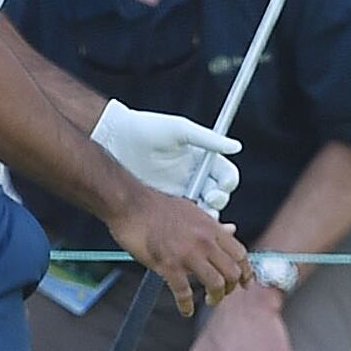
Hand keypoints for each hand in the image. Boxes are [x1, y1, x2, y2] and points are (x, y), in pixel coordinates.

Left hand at [89, 99, 240, 212]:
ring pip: (204, 209)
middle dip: (219, 198)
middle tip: (210, 197)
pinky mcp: (165, 202)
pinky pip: (184, 217)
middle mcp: (194, 176)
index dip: (228, 181)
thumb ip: (208, 139)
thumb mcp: (180, 130)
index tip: (223, 184)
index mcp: (201, 158)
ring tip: (201, 210)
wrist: (115, 139)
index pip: (225, 174)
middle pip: (219, 194)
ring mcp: (180, 191)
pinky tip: (186, 220)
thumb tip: (236, 146)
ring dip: (208, 214)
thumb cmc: (147, 129)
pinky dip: (190, 222)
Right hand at [116, 187, 248, 314]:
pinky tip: (186, 310)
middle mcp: (204, 241)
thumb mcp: (194, 212)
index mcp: (211, 228)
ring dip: (215, 298)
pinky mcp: (168, 264)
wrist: (132, 205)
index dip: (246, 272)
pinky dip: (186, 305)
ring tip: (209, 301)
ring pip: (215, 284)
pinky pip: (184, 292)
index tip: (246, 283)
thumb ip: (213, 225)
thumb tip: (231, 230)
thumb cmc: (159, 208)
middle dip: (231, 288)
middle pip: (232, 272)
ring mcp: (187, 253)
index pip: (240, 254)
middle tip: (223, 294)